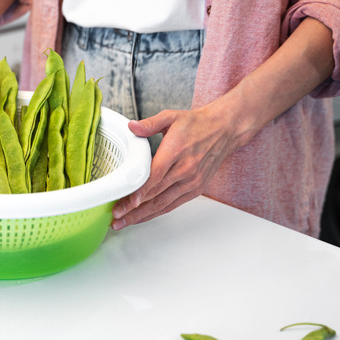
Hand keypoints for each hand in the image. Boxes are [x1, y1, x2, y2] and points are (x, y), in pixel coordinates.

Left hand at [110, 107, 240, 229]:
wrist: (224, 130)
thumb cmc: (196, 124)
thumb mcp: (171, 117)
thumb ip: (149, 124)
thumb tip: (131, 126)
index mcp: (176, 151)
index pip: (156, 175)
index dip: (141, 191)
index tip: (128, 202)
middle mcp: (185, 169)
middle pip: (156, 194)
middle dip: (134, 207)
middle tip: (116, 216)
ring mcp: (192, 182)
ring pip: (163, 203)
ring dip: (142, 215)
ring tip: (124, 222)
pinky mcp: (196, 189)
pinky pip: (173, 205)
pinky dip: (156, 213)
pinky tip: (143, 217)